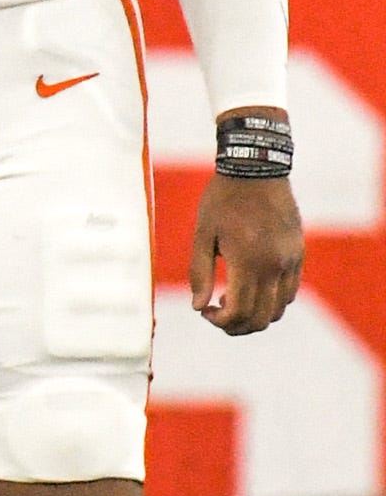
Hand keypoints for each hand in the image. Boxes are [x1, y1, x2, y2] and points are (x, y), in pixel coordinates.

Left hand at [190, 173, 302, 334]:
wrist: (256, 170)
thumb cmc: (222, 199)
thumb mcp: (202, 233)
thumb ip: (199, 272)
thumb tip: (197, 307)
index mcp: (248, 262)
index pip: (239, 311)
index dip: (220, 321)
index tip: (204, 311)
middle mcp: (274, 267)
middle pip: (261, 318)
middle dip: (236, 325)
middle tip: (216, 314)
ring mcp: (290, 262)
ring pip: (279, 309)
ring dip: (255, 314)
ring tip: (230, 298)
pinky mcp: (298, 254)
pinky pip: (290, 291)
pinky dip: (271, 300)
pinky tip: (251, 287)